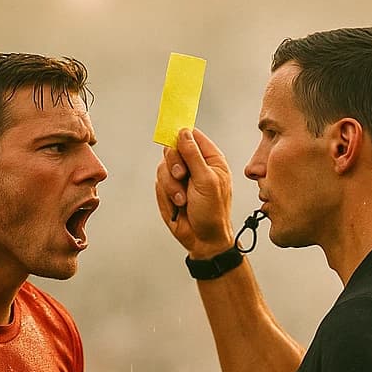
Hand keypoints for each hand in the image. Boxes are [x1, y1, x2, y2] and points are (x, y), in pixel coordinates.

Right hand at [155, 128, 234, 254]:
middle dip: (174, 163)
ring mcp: (180, 178)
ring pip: (163, 167)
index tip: (171, 133)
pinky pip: (159, 183)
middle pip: (173, 148)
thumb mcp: (206, 180)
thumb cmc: (213, 212)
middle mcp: (194, 165)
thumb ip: (193, 155)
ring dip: (171, 184)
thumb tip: (183, 132)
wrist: (203, 239)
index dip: (181, 134)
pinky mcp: (169, 190)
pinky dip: (166, 194)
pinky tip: (178, 205)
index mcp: (209, 158)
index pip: (191, 136)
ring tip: (183, 199)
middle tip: (182, 175)